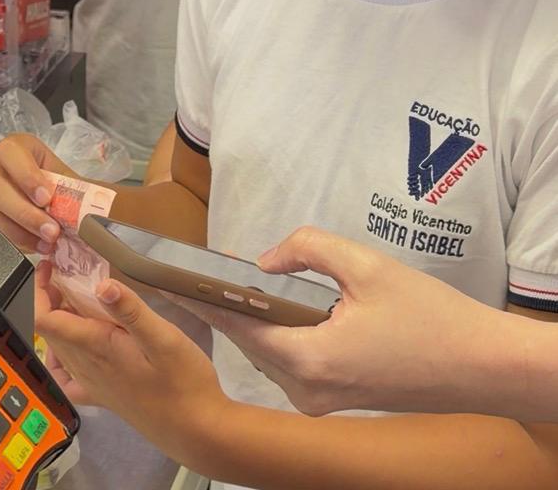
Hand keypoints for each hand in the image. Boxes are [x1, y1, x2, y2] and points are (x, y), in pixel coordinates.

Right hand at [0, 135, 73, 251]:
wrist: (56, 207)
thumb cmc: (61, 190)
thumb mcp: (70, 184)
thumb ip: (75, 193)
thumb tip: (95, 209)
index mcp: (15, 147)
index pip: (11, 153)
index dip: (27, 176)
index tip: (47, 199)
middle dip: (25, 213)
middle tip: (52, 231)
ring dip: (18, 231)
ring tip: (46, 243)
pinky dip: (12, 241)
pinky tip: (33, 246)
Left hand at [35, 264, 229, 462]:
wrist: (199, 431)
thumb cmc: (185, 382)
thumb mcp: (164, 338)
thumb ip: (131, 311)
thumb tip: (101, 285)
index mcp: (96, 347)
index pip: (43, 319)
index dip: (38, 290)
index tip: (51, 267)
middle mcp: (86, 367)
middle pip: (49, 329)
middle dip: (50, 298)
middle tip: (69, 273)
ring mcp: (93, 384)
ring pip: (58, 348)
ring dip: (59, 320)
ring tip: (78, 299)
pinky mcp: (103, 398)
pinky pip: (68, 378)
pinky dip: (62, 358)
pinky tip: (77, 348)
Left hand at [164, 227, 494, 415]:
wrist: (485, 367)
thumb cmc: (430, 316)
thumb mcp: (365, 265)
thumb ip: (306, 248)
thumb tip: (264, 260)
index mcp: (307, 360)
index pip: (235, 324)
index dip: (198, 297)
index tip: (162, 277)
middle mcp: (306, 389)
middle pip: (247, 339)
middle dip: (220, 304)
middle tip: (187, 269)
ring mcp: (320, 399)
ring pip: (267, 351)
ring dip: (249, 318)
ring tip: (220, 280)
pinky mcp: (335, 398)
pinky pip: (289, 361)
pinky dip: (275, 332)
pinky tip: (268, 303)